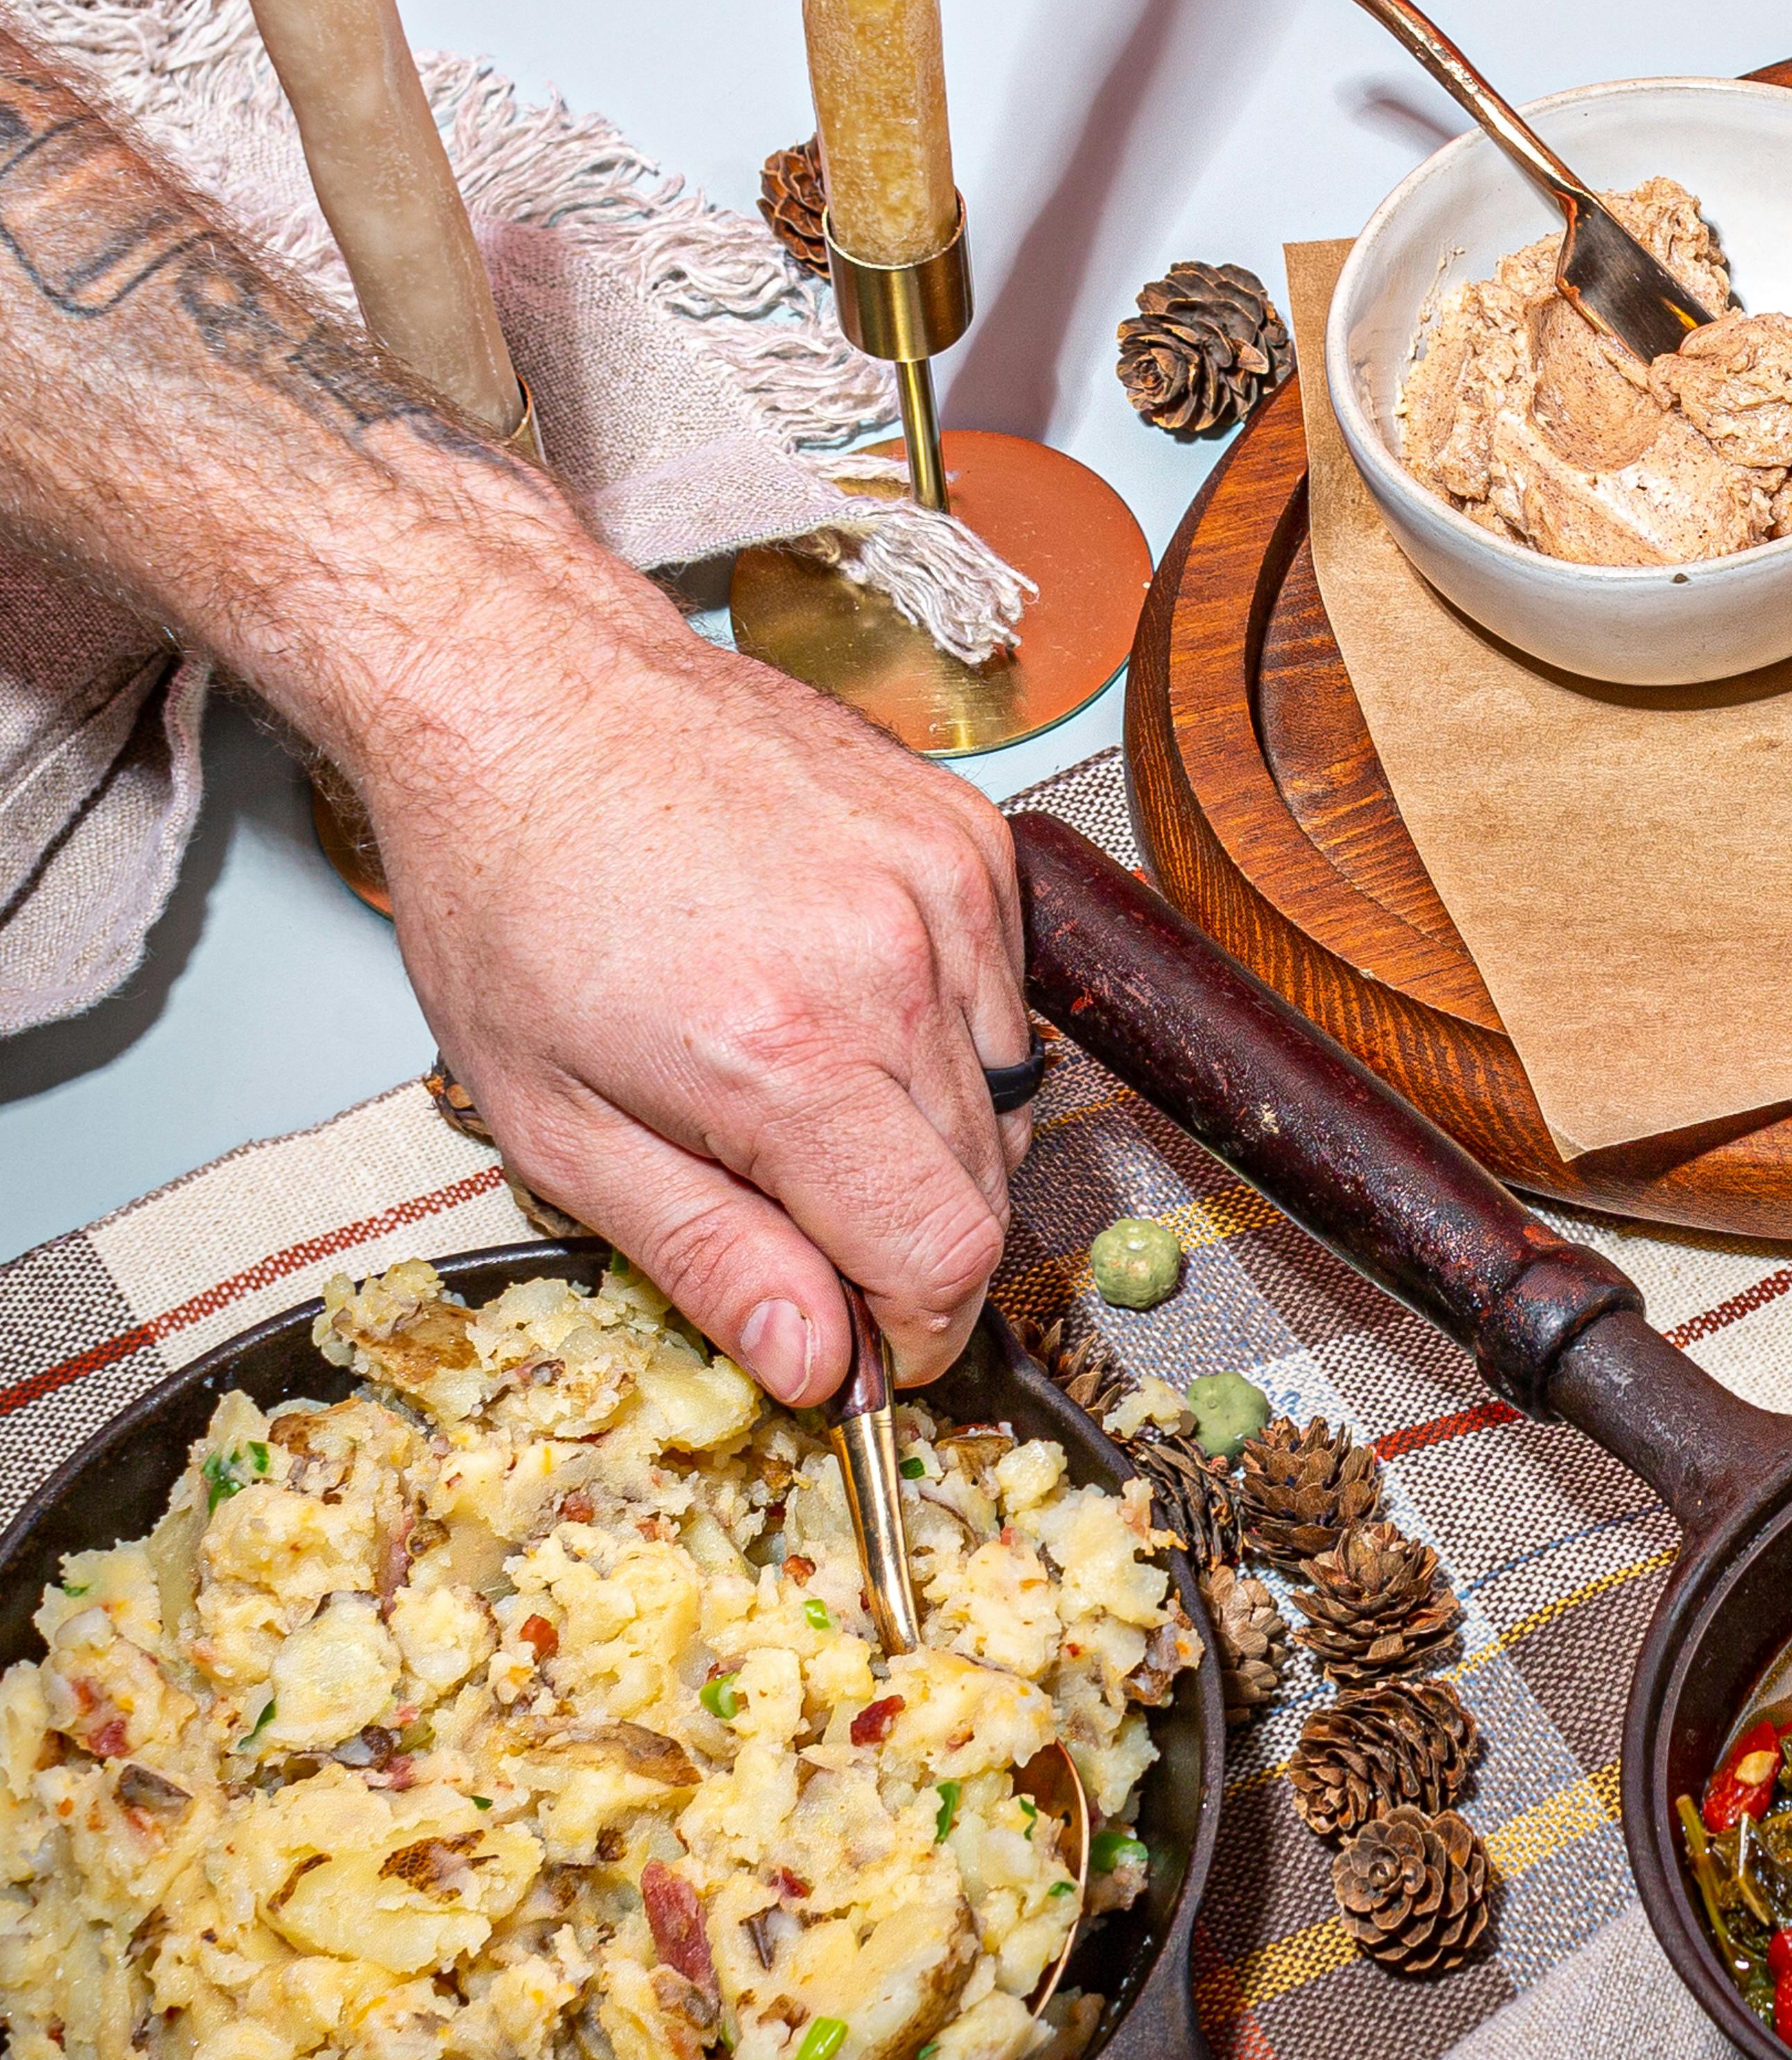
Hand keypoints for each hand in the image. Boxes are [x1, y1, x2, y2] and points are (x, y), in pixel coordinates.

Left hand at [358, 559, 1032, 1408]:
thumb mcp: (554, 1124)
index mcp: (786, 1056)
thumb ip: (704, 1256)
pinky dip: (947, 1024)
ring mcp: (947, 888)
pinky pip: (1009, 989)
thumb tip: (815, 1366)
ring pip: (1009, 1091)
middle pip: (987, 1182)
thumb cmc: (514, 896)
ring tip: (806, 1080)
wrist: (532, 693)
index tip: (869, 1345)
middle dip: (906, 1236)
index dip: (913, 1330)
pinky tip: (845, 990)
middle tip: (804, 1214)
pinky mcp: (969, 832)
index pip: (944, 1252)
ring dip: (928, 1127)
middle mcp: (894, 966)